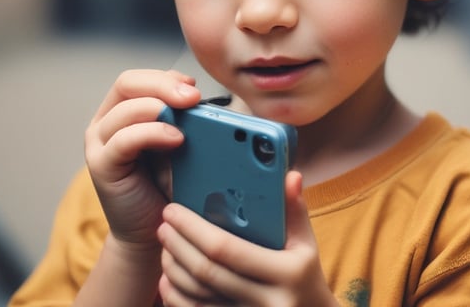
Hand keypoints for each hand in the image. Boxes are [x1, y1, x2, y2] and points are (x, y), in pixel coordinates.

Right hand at [84, 69, 201, 251]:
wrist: (152, 231)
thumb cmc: (168, 186)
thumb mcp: (180, 145)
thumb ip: (186, 122)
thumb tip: (207, 102)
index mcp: (123, 111)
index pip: (139, 79)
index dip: (167, 78)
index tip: (195, 88)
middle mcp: (106, 123)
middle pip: (128, 83)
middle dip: (163, 85)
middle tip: (193, 97)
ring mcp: (99, 144)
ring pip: (125, 108)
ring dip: (160, 107)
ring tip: (186, 123)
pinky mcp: (101, 166)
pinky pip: (123, 139)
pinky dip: (151, 133)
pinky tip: (175, 139)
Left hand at [157, 171, 338, 306]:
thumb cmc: (305, 274)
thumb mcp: (306, 243)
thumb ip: (295, 209)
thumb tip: (290, 175)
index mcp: (287, 272)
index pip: (228, 249)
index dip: (193, 229)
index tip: (173, 210)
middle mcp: (268, 301)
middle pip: (207, 273)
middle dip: (178, 246)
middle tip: (163, 225)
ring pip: (198, 297)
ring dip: (174, 270)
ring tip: (163, 247)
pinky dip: (177, 298)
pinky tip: (167, 280)